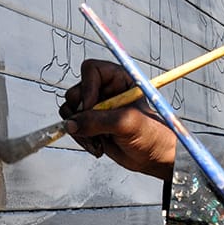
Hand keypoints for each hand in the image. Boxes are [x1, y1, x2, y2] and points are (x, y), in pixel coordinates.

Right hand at [59, 59, 175, 178]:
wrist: (153, 155)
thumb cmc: (150, 133)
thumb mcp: (127, 123)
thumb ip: (98, 121)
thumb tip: (71, 124)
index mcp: (119, 78)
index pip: (91, 70)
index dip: (87, 87)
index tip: (90, 107)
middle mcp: (104, 89)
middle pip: (75, 92)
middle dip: (80, 114)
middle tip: (94, 128)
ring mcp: (95, 107)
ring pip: (70, 111)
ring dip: (79, 129)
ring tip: (99, 142)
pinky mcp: (90, 123)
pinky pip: (71, 126)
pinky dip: (80, 138)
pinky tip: (98, 146)